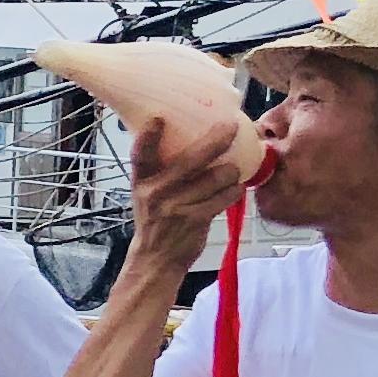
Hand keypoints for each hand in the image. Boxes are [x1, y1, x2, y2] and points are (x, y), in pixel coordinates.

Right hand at [123, 113, 255, 256]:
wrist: (155, 258)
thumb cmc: (155, 219)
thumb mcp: (146, 193)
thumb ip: (160, 171)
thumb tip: (189, 140)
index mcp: (141, 181)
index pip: (140, 155)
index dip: (148, 136)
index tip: (159, 118)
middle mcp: (156, 192)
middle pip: (189, 161)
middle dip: (214, 141)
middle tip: (231, 127)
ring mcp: (176, 206)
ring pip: (213, 179)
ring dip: (230, 171)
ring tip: (235, 168)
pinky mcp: (195, 219)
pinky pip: (222, 199)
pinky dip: (233, 191)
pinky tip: (237, 187)